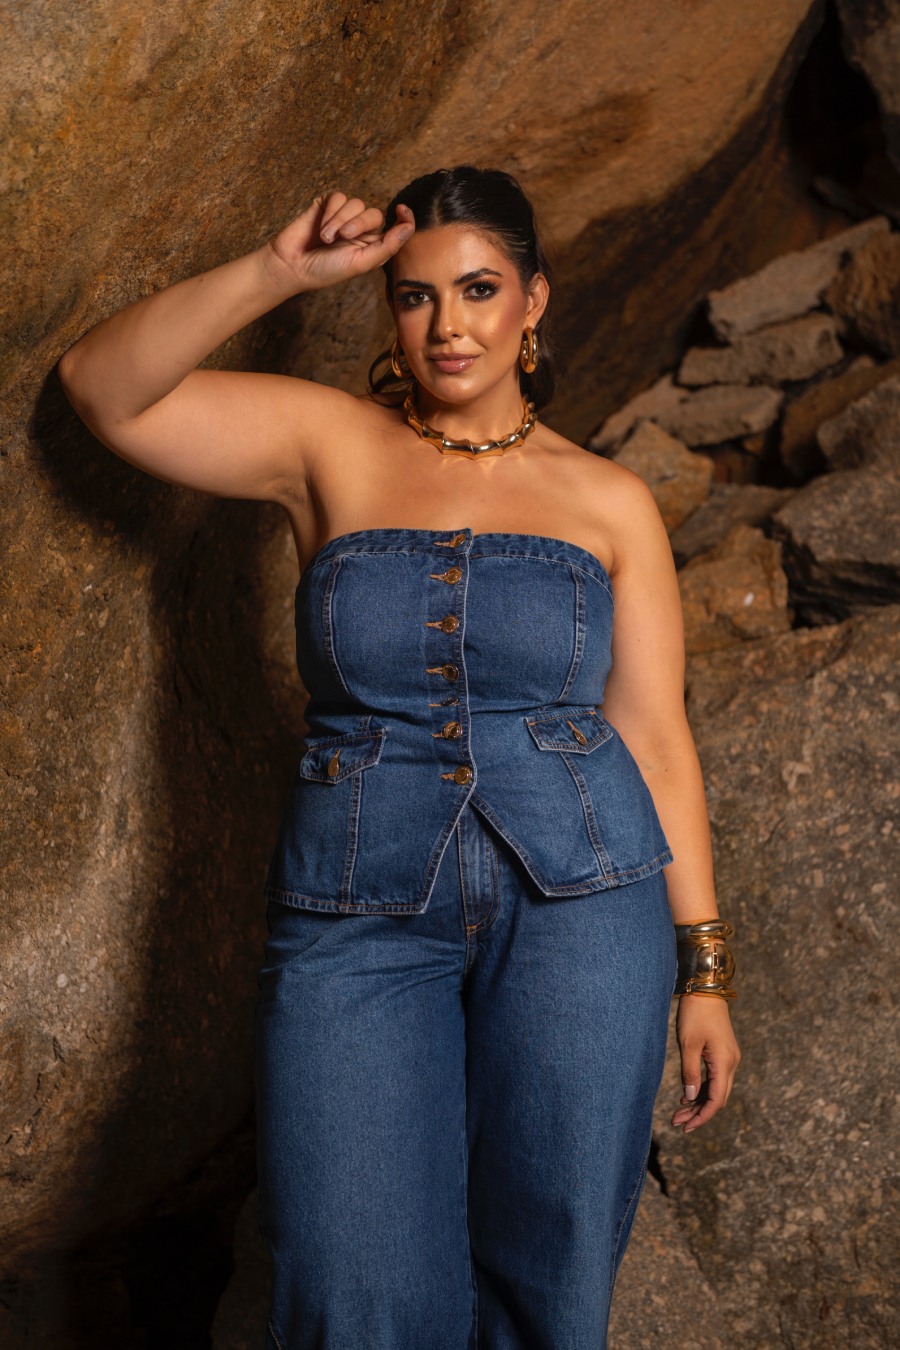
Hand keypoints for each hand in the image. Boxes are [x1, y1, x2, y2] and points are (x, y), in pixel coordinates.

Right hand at [261, 191, 414, 292]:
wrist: (293, 264)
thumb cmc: (326, 270)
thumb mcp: (360, 263)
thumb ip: (386, 247)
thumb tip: (408, 228)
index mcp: (372, 247)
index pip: (395, 228)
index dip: (404, 218)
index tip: (403, 209)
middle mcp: (361, 231)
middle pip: (374, 214)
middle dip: (359, 223)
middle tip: (343, 237)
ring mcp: (344, 217)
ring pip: (356, 203)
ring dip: (341, 220)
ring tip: (326, 237)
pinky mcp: (327, 206)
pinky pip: (339, 197)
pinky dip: (331, 211)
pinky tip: (320, 227)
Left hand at [671, 994, 740, 1133]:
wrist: (706, 989)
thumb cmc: (695, 1014)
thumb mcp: (688, 1043)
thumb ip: (690, 1072)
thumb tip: (690, 1098)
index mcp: (724, 1062)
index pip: (716, 1100)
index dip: (702, 1117)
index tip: (686, 1128)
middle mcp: (731, 1063)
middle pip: (717, 1098)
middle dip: (698, 1113)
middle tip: (677, 1123)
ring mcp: (728, 1058)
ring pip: (716, 1089)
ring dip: (699, 1102)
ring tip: (678, 1114)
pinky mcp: (722, 1053)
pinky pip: (714, 1078)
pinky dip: (702, 1089)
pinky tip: (687, 1097)